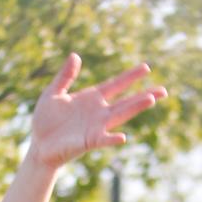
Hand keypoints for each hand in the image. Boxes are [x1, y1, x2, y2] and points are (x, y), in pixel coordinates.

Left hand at [27, 54, 166, 171]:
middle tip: (163, 90)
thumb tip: (75, 56)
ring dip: (134, 108)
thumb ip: (65, 76)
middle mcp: (99, 112)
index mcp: (92, 98)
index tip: (146, 68)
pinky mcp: (88, 141)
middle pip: (126, 101)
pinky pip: (102, 140)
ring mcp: (96, 127)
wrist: (39, 145)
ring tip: (151, 100)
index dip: (130, 76)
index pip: (116, 85)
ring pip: (120, 116)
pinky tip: (122, 137)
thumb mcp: (53, 93)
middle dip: (144, 96)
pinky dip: (111, 139)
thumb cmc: (45, 120)